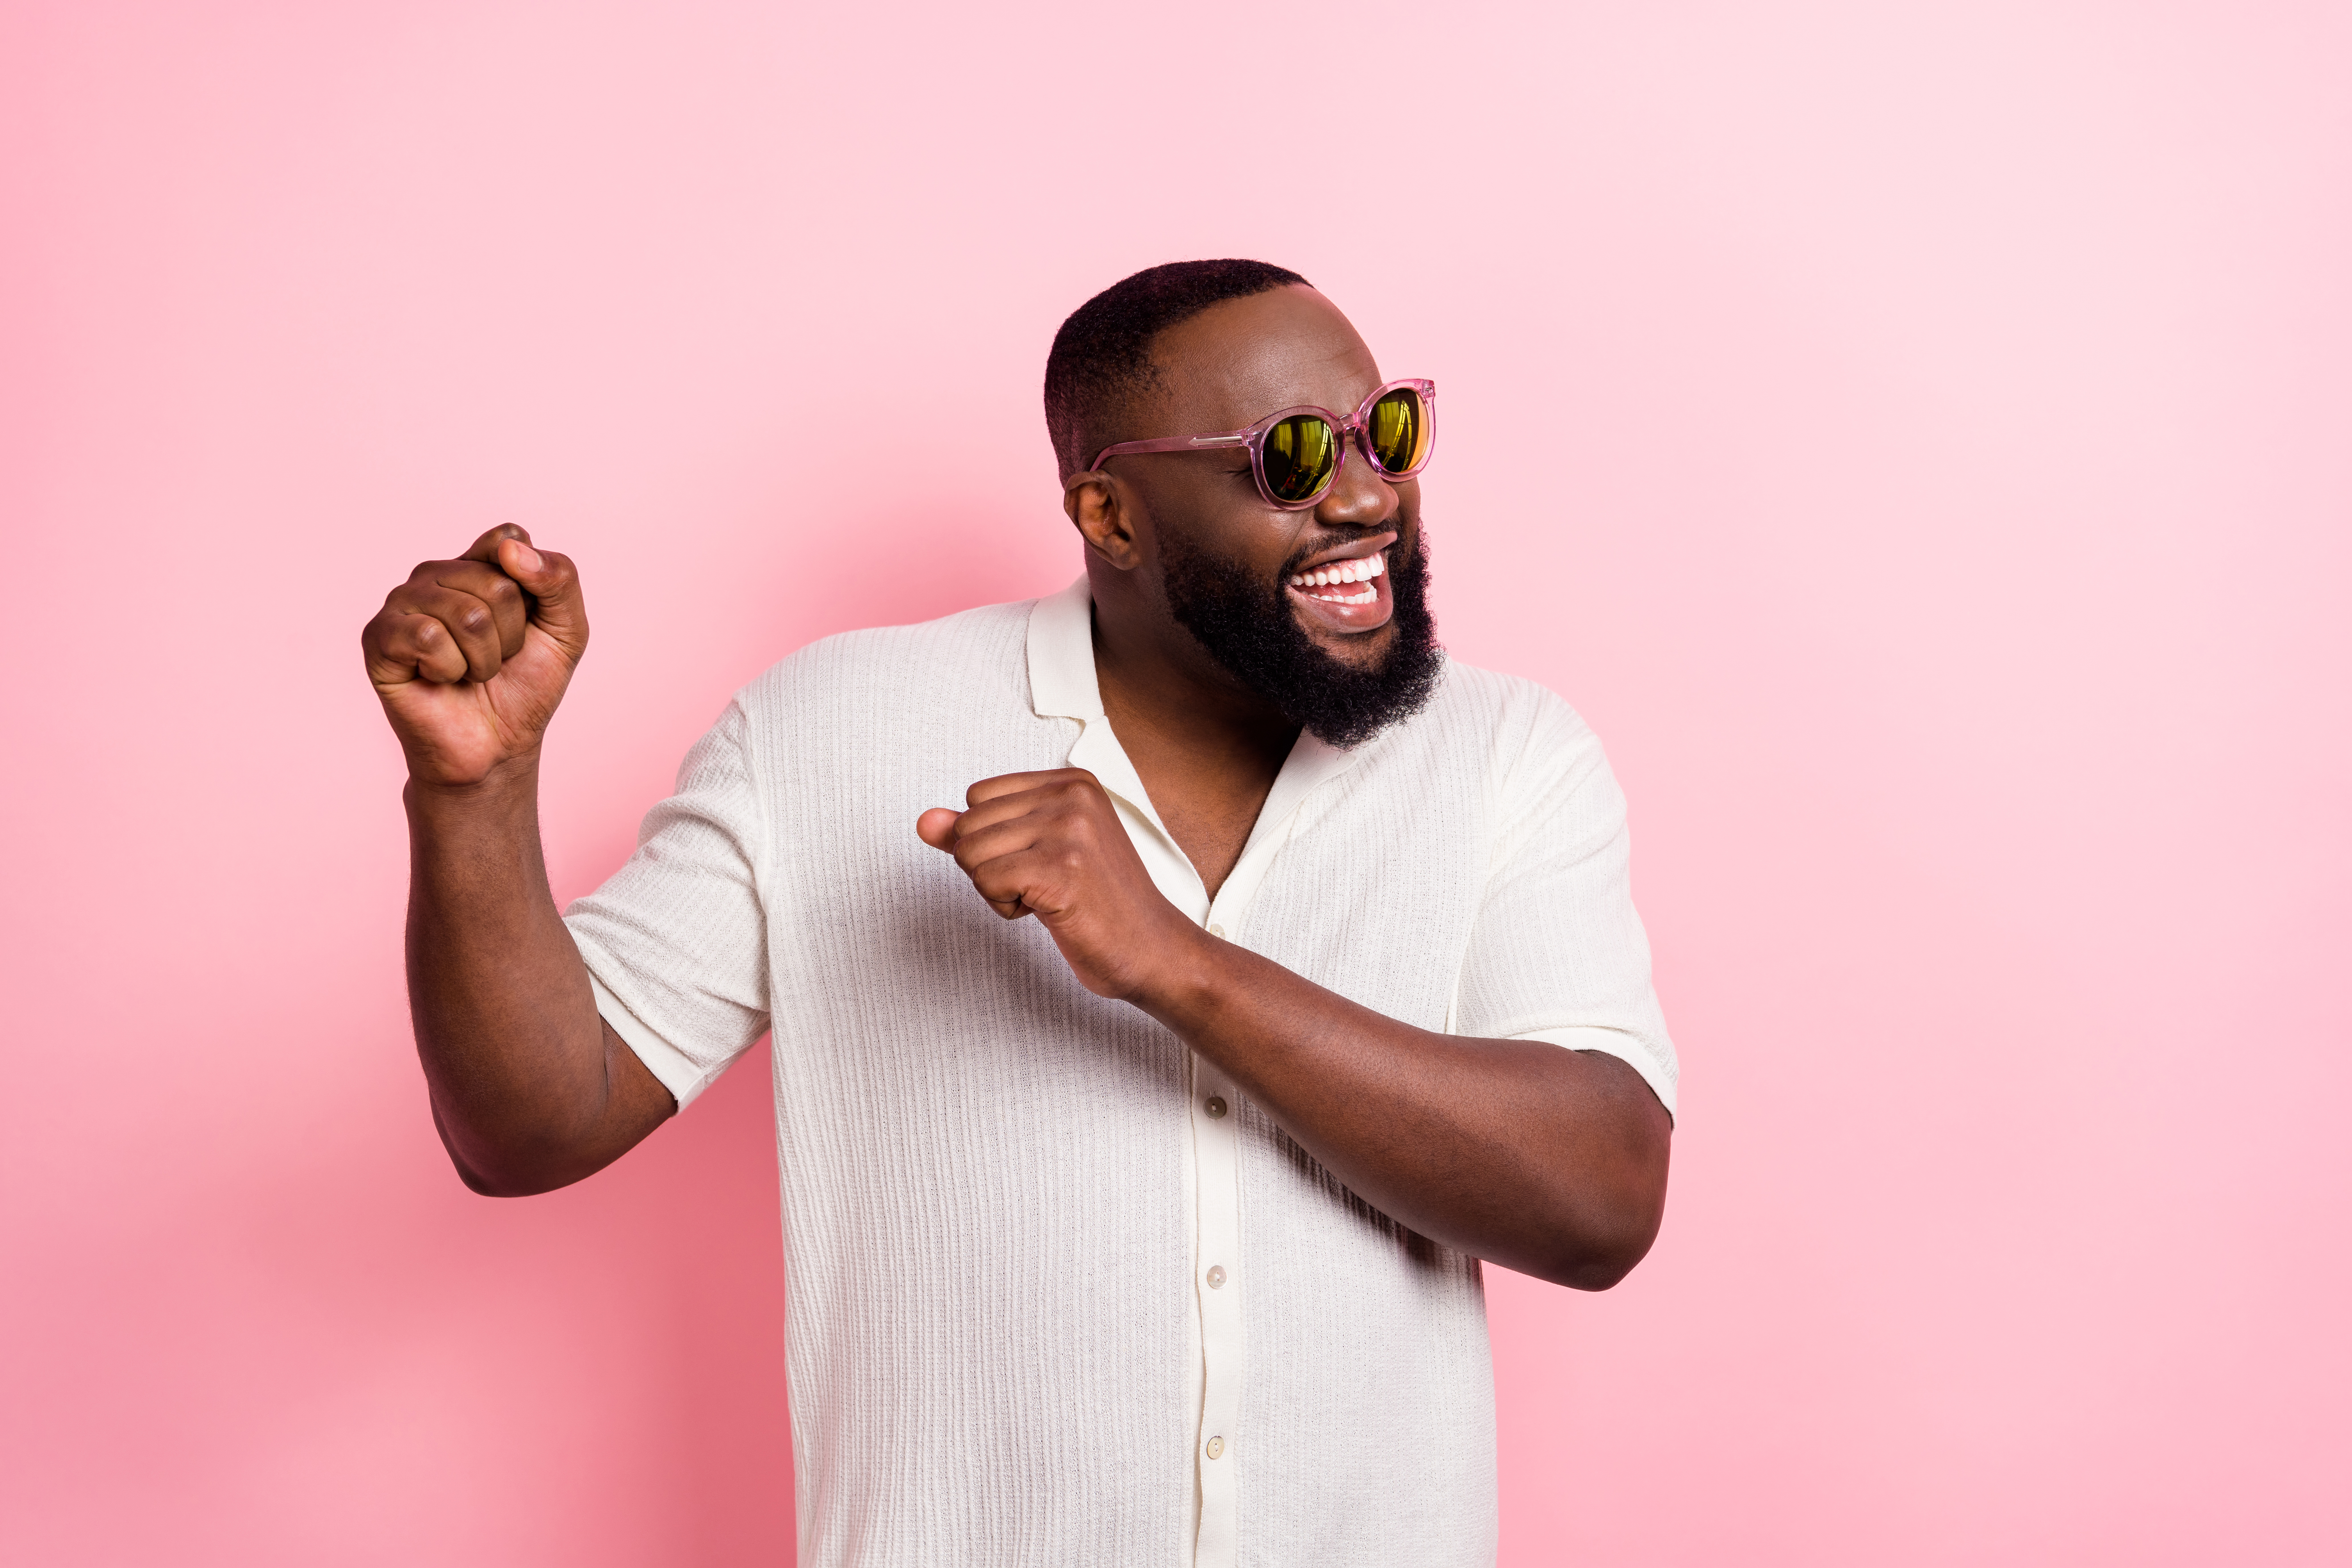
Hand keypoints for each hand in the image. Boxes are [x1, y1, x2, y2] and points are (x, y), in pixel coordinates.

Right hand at [360, 524, 588, 787]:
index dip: (532, 590)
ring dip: (484, 658)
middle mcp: (436, 575)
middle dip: (511, 636)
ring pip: (465, 613)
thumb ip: (560, 579)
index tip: (528, 623)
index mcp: (478, 564)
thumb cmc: (526, 686)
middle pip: (496, 582)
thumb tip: (511, 547)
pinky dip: (451, 670)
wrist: (499, 745)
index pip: (508, 540)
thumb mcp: (567, 631)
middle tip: (496, 660)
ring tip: (470, 672)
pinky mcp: (380, 637)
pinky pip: (427, 636)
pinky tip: (441, 680)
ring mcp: (404, 603)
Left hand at [917, 769, 1200, 1000]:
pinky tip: (1047, 910)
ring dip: (996, 888)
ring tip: (1047, 896)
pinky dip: (1005, 907)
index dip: (993, 839)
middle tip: (1043, 884)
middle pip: (968, 823)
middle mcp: (1071, 796)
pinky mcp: (1060, 870)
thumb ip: (980, 832)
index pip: (979, 795)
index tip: (1040, 860)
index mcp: (1072, 782)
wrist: (1152, 949)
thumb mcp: (1038, 852)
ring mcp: (1068, 831)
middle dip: (990, 865)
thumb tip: (924, 822)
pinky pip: (986, 882)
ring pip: (970, 852)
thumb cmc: (1098, 903)